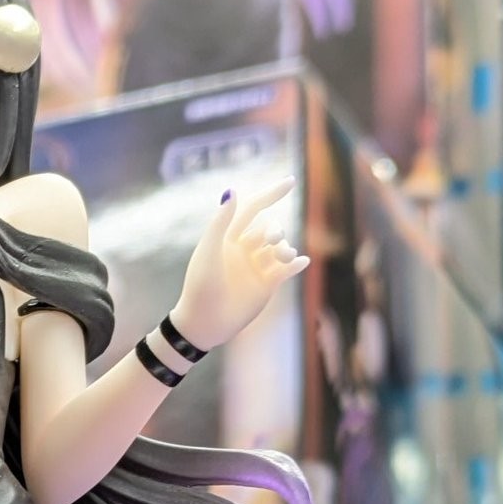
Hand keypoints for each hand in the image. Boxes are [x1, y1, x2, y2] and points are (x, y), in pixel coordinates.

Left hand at [172, 178, 310, 351]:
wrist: (204, 322)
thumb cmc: (200, 285)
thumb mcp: (210, 251)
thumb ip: (221, 222)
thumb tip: (232, 190)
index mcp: (228, 238)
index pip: (253, 209)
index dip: (271, 194)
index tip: (291, 181)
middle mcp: (244, 250)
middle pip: (270, 229)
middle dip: (276, 230)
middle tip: (274, 239)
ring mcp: (256, 268)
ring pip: (281, 248)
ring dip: (285, 248)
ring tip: (283, 258)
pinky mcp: (267, 285)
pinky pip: (287, 269)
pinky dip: (296, 263)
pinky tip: (301, 262)